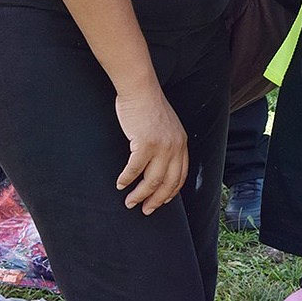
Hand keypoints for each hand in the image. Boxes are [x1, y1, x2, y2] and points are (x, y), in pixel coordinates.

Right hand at [114, 85, 188, 213]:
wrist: (141, 90)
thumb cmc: (149, 106)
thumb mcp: (167, 126)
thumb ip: (167, 144)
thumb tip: (158, 164)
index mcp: (181, 143)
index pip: (181, 175)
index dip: (171, 191)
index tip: (162, 201)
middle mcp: (175, 146)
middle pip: (168, 183)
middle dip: (157, 200)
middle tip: (146, 210)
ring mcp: (161, 146)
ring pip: (152, 181)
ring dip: (140, 195)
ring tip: (130, 202)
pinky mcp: (145, 144)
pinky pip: (134, 169)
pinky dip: (126, 179)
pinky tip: (120, 184)